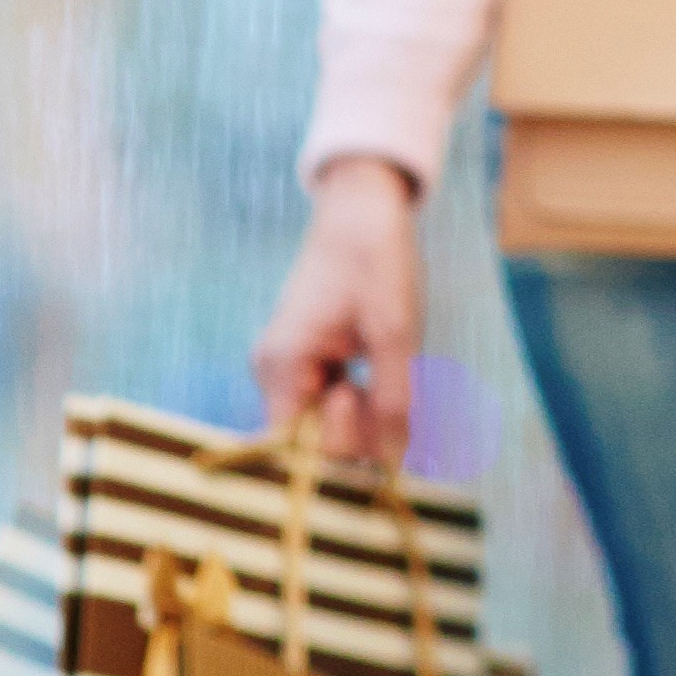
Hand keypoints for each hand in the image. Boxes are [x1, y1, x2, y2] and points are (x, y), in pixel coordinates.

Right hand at [251, 158, 426, 462]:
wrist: (363, 209)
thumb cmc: (377, 260)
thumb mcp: (395, 329)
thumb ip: (394, 400)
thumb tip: (393, 466)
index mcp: (282, 365)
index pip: (296, 449)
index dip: (340, 445)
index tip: (369, 403)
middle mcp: (277, 375)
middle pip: (316, 442)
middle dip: (365, 428)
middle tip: (399, 383)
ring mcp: (293, 371)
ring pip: (332, 426)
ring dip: (373, 413)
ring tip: (395, 364)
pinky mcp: (312, 365)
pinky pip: (337, 405)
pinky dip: (370, 397)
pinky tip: (388, 366)